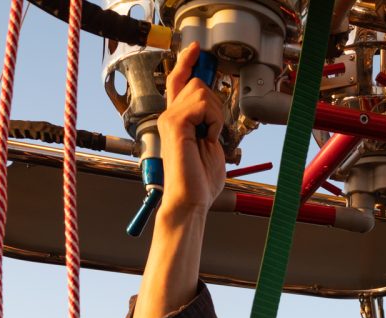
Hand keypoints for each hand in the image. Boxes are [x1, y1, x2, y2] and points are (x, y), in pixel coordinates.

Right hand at [159, 42, 225, 216]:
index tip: (195, 49)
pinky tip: (207, 138)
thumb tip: (215, 108)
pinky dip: (213, 121)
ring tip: (209, 138)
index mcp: (178, 120)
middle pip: (198, 83)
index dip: (187, 62)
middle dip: (216, 105)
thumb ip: (210, 123)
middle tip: (214, 133)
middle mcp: (170, 115)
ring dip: (216, 115)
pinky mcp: (174, 123)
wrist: (190, 200)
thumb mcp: (211, 145)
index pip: (179, 82)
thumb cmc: (200, 181)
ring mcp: (169, 118)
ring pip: (201, 91)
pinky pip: (202, 104)